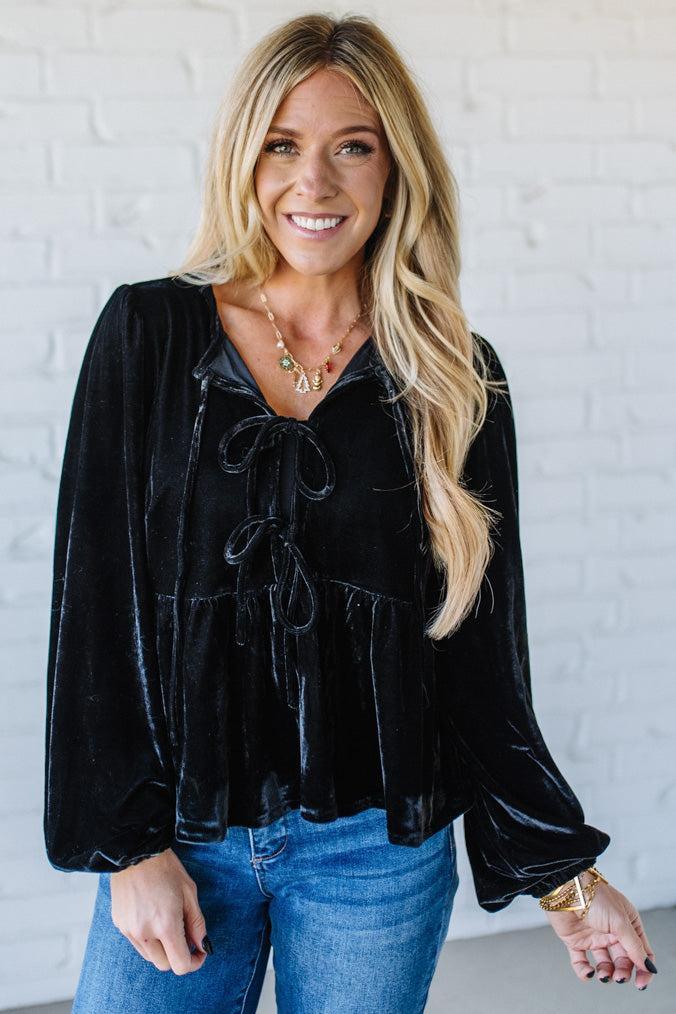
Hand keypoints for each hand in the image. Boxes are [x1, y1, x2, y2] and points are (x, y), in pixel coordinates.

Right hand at [110, 847, 211, 974]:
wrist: (136, 852)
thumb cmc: (165, 868)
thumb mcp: (189, 892)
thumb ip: (197, 923)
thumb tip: (202, 946)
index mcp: (165, 925)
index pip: (180, 965)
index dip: (194, 963)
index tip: (199, 952)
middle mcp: (145, 932)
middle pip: (164, 964)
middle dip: (178, 956)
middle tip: (185, 937)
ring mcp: (129, 930)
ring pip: (150, 957)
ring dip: (162, 949)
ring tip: (168, 924)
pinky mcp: (120, 925)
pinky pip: (137, 943)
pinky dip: (148, 939)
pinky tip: (152, 918)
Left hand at [545, 871, 656, 989]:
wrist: (565, 888)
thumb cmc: (594, 897)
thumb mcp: (620, 922)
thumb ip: (634, 946)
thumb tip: (648, 967)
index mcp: (627, 924)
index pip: (641, 951)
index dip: (644, 968)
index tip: (641, 983)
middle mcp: (611, 931)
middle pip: (623, 960)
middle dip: (623, 972)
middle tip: (619, 978)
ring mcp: (594, 936)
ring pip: (604, 964)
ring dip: (606, 974)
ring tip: (603, 975)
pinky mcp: (576, 941)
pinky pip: (581, 962)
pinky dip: (584, 972)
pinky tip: (588, 973)